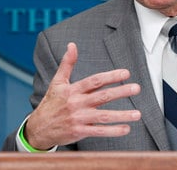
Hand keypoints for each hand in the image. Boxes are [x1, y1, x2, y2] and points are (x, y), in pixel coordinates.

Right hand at [24, 42, 141, 149]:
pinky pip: (99, 131)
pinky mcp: (79, 132)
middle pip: (103, 96)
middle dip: (121, 92)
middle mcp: (77, 103)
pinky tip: (126, 128)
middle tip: (136, 88)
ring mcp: (79, 118)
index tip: (125, 73)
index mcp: (73, 90)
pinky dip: (113, 131)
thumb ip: (67, 63)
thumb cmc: (51, 103)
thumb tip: (72, 45)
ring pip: (104, 116)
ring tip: (137, 114)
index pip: (94, 81)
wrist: (38, 128)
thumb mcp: (57, 82)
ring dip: (122, 115)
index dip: (110, 76)